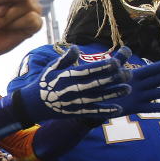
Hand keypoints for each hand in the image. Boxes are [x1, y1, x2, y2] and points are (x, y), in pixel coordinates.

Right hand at [16, 46, 131, 120]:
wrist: (31, 104)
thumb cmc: (42, 83)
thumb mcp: (51, 68)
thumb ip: (65, 58)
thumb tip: (76, 47)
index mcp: (67, 76)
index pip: (89, 70)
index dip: (103, 66)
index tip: (116, 62)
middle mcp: (72, 88)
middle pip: (97, 83)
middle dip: (114, 78)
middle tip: (128, 74)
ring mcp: (74, 101)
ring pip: (98, 97)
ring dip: (114, 93)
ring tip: (127, 89)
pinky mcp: (74, 112)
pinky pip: (92, 112)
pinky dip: (105, 111)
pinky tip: (117, 109)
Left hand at [101, 51, 159, 115]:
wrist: (90, 102)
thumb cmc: (99, 83)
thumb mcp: (108, 70)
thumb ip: (117, 61)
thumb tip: (126, 49)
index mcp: (134, 75)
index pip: (151, 69)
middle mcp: (139, 86)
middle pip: (158, 79)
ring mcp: (138, 97)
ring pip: (156, 93)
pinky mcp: (133, 108)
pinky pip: (148, 108)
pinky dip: (158, 107)